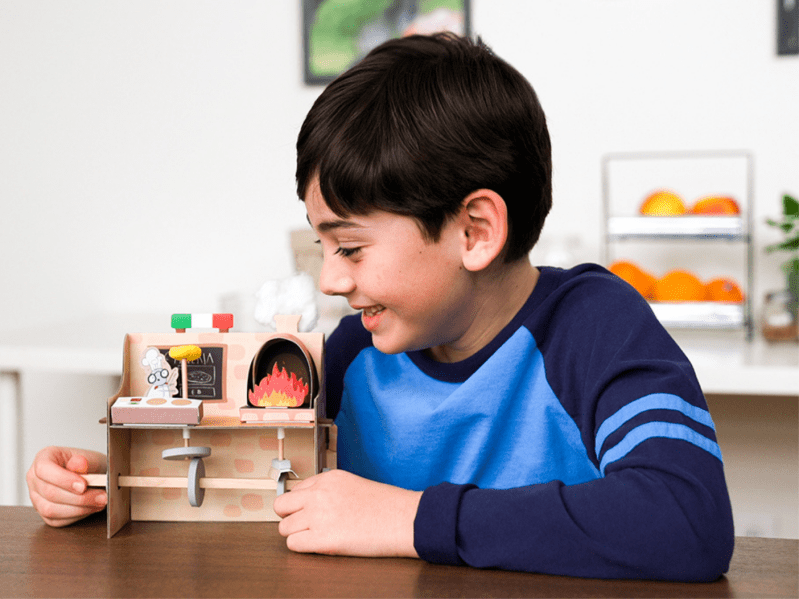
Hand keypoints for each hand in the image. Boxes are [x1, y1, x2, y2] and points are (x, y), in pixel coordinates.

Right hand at [26, 446, 107, 526]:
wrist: (95, 476)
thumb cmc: (90, 465)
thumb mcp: (91, 458)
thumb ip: (85, 461)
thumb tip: (79, 464)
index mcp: (43, 458)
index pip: (44, 469)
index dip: (63, 479)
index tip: (84, 486)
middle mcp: (35, 478)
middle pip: (50, 493)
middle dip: (79, 498)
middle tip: (102, 496)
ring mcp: (36, 497)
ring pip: (51, 510)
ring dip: (79, 509)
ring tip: (100, 502)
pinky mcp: (43, 513)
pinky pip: (56, 520)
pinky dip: (77, 516)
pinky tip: (91, 508)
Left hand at [273, 469, 422, 557]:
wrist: (403, 519)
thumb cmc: (387, 505)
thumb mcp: (354, 485)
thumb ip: (331, 490)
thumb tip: (313, 503)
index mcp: (328, 479)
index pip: (295, 490)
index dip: (301, 504)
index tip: (307, 511)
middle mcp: (319, 494)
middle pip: (280, 506)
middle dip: (289, 517)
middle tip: (303, 524)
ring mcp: (318, 516)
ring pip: (284, 528)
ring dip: (296, 534)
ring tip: (316, 537)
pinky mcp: (322, 539)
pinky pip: (293, 545)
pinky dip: (302, 548)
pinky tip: (318, 546)